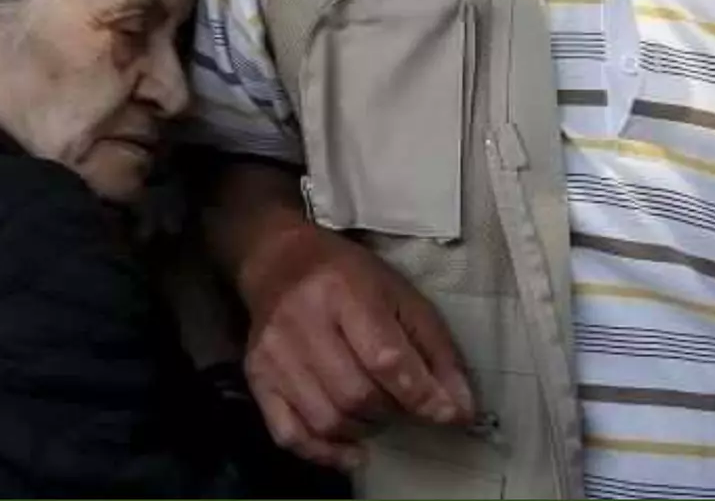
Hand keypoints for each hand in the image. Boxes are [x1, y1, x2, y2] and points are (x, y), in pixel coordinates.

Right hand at [237, 220, 475, 470]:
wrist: (279, 261)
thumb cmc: (349, 277)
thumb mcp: (402, 297)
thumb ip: (435, 351)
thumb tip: (459, 409)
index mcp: (344, 292)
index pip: (385, 359)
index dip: (422, 395)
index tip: (449, 413)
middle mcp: (301, 322)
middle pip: (356, 395)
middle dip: (393, 410)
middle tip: (403, 401)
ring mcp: (273, 354)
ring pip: (328, 420)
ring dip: (364, 429)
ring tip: (376, 412)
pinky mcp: (256, 377)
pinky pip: (289, 435)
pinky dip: (325, 453)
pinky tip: (351, 449)